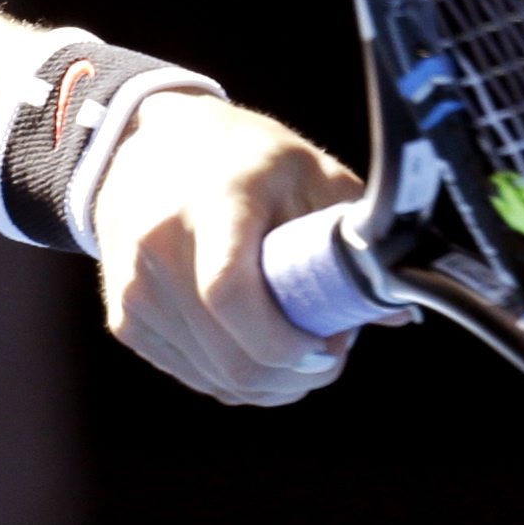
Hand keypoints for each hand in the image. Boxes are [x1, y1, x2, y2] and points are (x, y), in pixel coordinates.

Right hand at [91, 92, 361, 405]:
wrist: (143, 143)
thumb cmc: (241, 157)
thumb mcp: (309, 172)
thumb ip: (353, 238)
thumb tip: (397, 312)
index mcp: (211, 204)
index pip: (232, 294)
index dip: (289, 343)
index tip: (332, 345)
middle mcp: (157, 249)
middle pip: (231, 358)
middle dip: (297, 375)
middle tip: (328, 350)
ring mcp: (135, 289)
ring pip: (219, 380)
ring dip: (273, 381)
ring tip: (295, 338)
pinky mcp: (126, 319)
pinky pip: (198, 378)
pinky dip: (238, 377)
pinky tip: (257, 342)